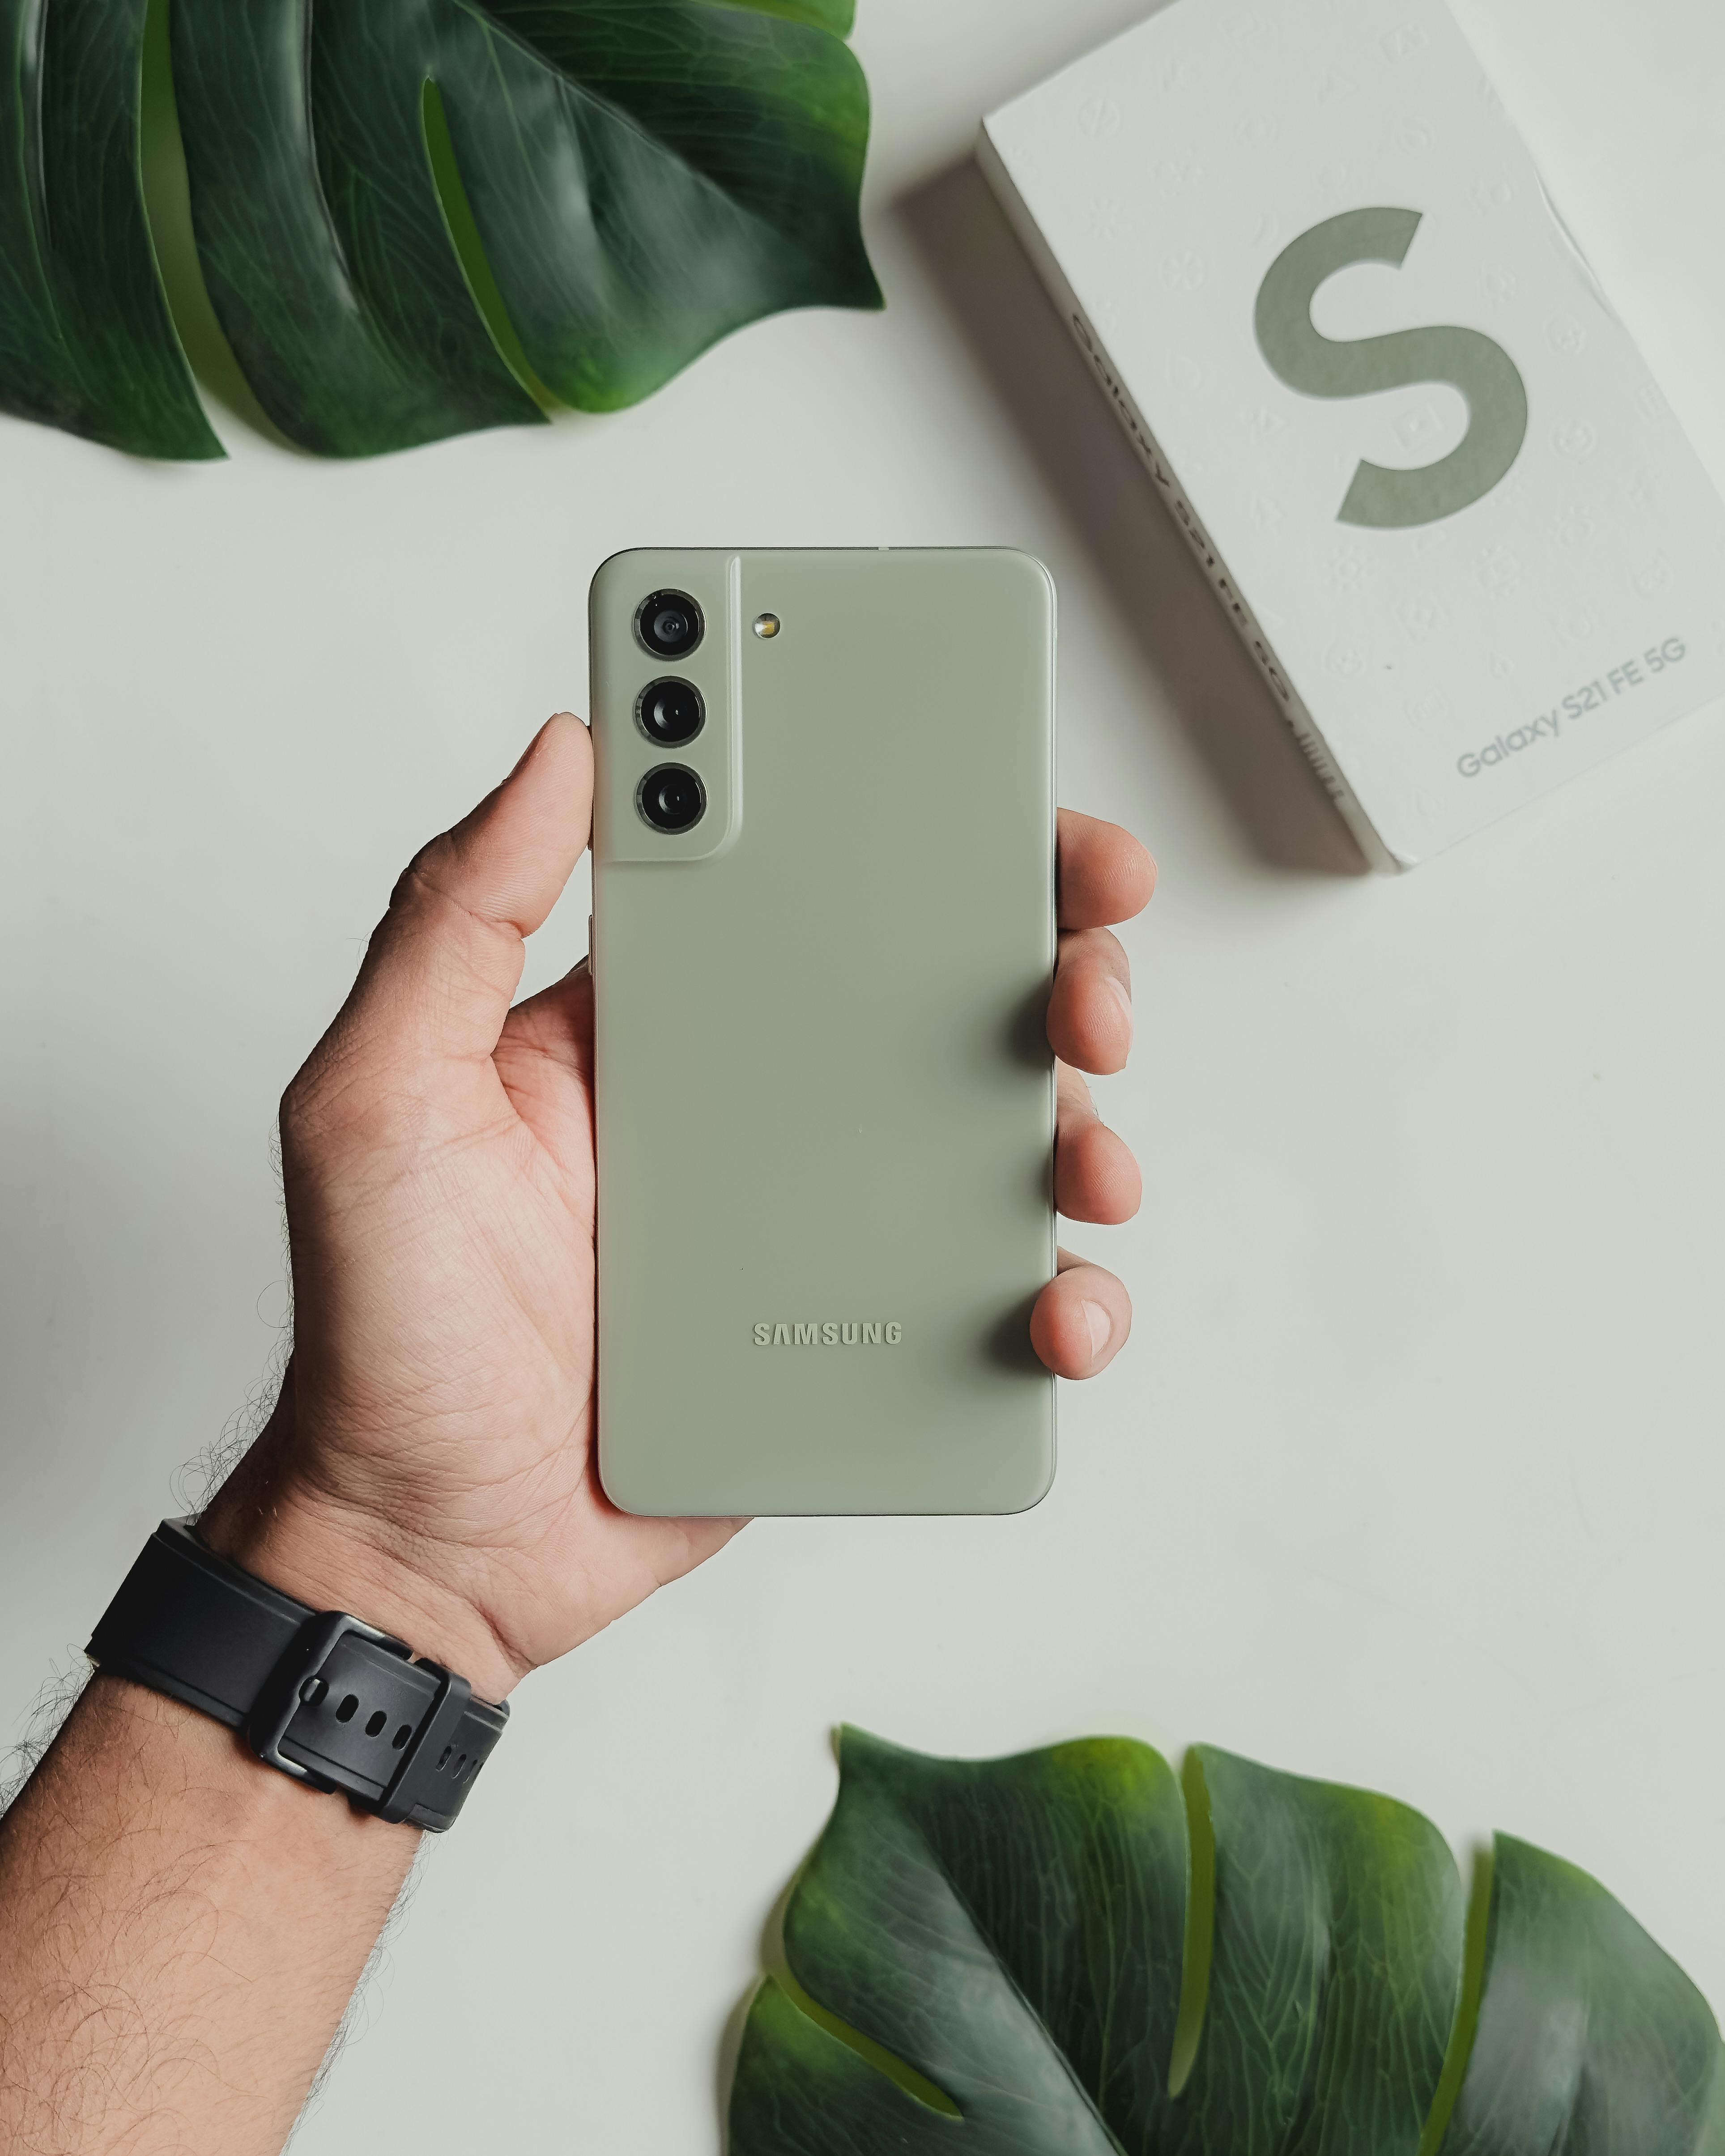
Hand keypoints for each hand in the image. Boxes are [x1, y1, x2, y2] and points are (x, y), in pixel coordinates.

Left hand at [201, 717, 1154, 1701]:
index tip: (987, 763)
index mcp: (654, 1022)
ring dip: (1077, 1124)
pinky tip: (1058, 1306)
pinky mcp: (858, 1334)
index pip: (795, 874)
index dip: (901, 805)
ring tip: (1087, 1158)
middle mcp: (752, 1101)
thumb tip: (564, 746)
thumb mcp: (376, 1098)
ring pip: (993, 1137)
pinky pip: (991, 1295)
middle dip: (1048, 953)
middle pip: (939, 991)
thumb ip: (452, 917)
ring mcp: (816, 1220)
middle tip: (1084, 972)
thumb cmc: (388, 1332)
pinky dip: (1057, 1293)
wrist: (434, 1546)